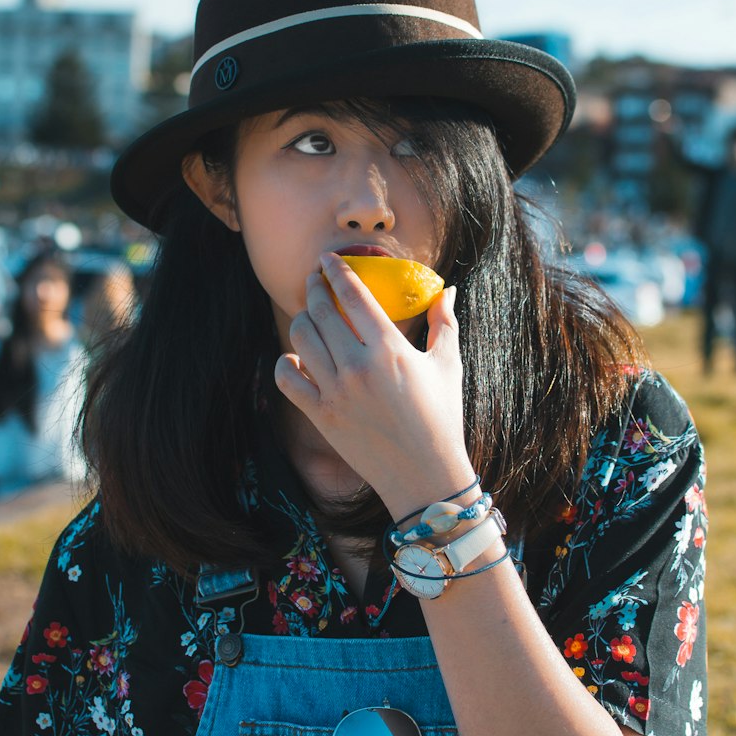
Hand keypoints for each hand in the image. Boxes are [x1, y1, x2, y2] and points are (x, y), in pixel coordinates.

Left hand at [274, 253, 474, 519]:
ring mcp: (334, 392)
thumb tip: (448, 289)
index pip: (353, 294)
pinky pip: (286, 378)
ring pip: (300, 338)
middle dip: (314, 287)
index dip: (336, 270)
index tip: (327, 259)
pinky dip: (286, 362)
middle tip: (315, 280)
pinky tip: (298, 358)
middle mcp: (357, 366)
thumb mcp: (447, 366)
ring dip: (302, 320)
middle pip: (320, 310)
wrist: (424, 475)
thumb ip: (444, 323)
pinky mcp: (320, 415)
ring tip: (309, 316)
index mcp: (389, 349)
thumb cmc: (441, 418)